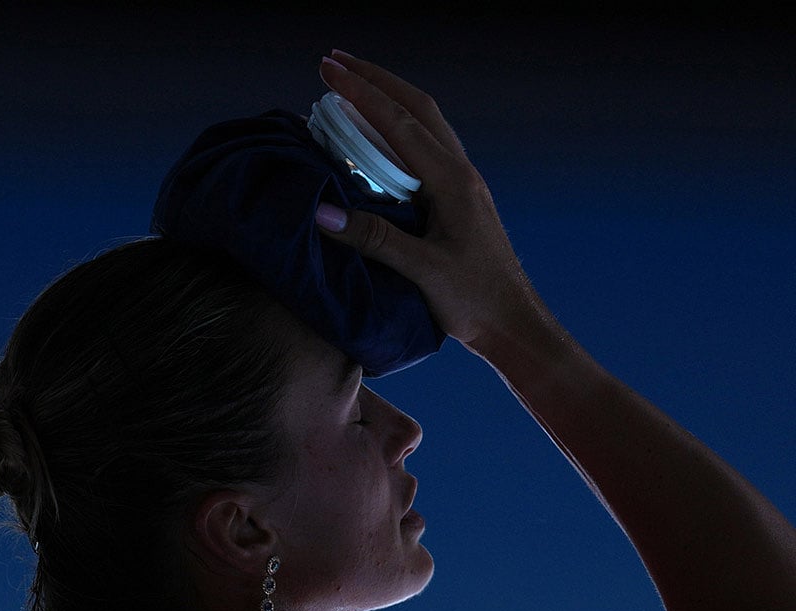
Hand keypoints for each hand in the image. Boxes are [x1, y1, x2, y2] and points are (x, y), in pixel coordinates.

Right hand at [316, 51, 546, 350]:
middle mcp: (460, 172)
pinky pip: (424, 148)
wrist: (513, 322)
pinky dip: (396, 129)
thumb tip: (323, 212)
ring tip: (352, 86)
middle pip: (417, 107)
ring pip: (424, 123)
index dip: (361, 93)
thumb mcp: (421, 271)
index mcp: (453, 181)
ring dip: (387, 99)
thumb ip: (374, 238)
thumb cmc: (474, 301)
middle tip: (334, 61)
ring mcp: (462, 183)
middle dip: (375, 79)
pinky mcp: (457, 199)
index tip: (327, 70)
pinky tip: (377, 137)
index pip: (400, 123)